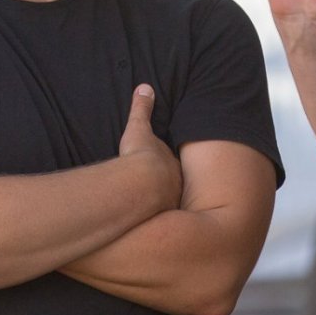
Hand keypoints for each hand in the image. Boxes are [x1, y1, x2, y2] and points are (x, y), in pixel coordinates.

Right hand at [118, 84, 180, 210]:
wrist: (141, 184)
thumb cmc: (139, 156)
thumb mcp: (139, 128)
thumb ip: (142, 109)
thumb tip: (144, 87)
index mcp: (170, 164)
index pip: (170, 165)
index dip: (165, 166)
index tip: (159, 169)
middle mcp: (176, 183)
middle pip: (174, 185)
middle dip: (169, 188)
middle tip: (160, 191)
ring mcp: (171, 203)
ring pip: (169, 204)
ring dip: (163, 206)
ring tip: (154, 212)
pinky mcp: (161, 220)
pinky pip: (159, 221)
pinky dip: (153, 221)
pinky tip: (148, 227)